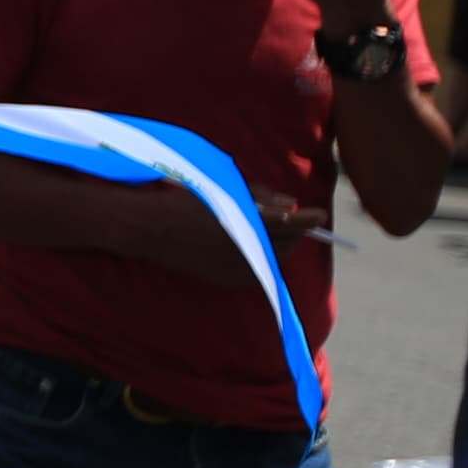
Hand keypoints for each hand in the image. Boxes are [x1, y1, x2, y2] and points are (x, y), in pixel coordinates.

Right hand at [122, 179, 310, 289]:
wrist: (149, 227)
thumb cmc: (186, 200)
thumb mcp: (226, 190)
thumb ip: (262, 197)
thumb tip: (292, 204)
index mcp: (244, 224)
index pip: (287, 222)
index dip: (306, 219)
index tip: (319, 215)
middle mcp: (244, 250)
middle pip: (284, 244)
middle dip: (290, 232)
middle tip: (285, 218)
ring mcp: (234, 268)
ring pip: (270, 258)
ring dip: (274, 244)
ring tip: (262, 230)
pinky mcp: (225, 278)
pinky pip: (253, 269)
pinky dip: (257, 257)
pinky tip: (244, 245)